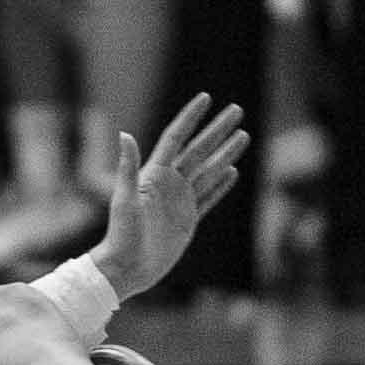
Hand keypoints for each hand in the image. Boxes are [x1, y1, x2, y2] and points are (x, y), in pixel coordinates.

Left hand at [90, 94, 249, 298]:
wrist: (126, 267)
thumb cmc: (120, 234)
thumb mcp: (123, 198)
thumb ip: (128, 166)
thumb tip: (125, 134)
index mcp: (153, 175)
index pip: (176, 138)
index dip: (191, 117)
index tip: (206, 97)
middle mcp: (168, 184)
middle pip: (199, 149)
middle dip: (217, 129)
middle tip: (237, 109)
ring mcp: (179, 201)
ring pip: (209, 170)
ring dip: (226, 153)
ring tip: (244, 135)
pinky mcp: (187, 220)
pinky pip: (208, 196)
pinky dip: (221, 184)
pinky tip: (232, 171)